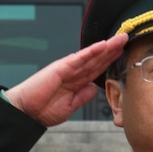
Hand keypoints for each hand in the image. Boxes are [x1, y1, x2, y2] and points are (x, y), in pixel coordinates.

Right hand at [3, 33, 127, 127]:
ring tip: (120, 39)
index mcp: (75, 82)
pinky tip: (103, 45)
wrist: (26, 112)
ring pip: (91, 56)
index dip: (110, 61)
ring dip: (106, 47)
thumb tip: (95, 88)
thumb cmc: (42, 110)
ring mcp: (68, 68)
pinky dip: (92, 51)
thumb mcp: (70, 106)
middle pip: (97, 59)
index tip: (123, 54)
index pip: (96, 69)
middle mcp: (73, 73)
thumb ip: (83, 96)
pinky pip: (80, 57)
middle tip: (126, 39)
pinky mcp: (61, 67)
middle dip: (112, 50)